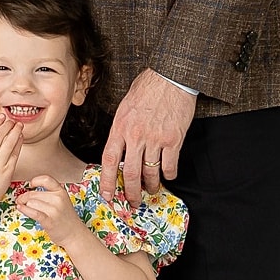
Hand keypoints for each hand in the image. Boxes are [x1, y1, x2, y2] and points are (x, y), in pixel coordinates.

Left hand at [14, 174, 83, 246]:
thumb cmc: (66, 218)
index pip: (46, 179)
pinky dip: (24, 210)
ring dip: (24, 204)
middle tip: (20, 200)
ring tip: (22, 206)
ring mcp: (54, 210)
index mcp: (61, 192)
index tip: (31, 185)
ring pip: (31, 202)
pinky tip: (20, 208)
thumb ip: (50, 195)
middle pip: (34, 193)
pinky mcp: (49, 220)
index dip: (36, 180)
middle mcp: (58, 199)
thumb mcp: (62, 201)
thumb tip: (30, 191)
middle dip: (24, 196)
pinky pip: (33, 212)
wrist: (74, 234)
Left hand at [100, 69, 196, 203]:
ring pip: (151, 172)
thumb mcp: (125, 107)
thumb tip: (119, 148)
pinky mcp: (173, 139)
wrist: (170, 77)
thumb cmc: (147, 88)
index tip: (107, 195)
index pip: (109, 160)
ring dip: (151, 186)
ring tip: (151, 190)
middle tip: (132, 202)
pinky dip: (169, 174)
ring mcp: (155, 139)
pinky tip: (168, 175)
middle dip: (130, 193)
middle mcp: (136, 135)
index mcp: (120, 127)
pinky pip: (170, 165)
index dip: (106, 181)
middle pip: (130, 173)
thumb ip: (121, 128)